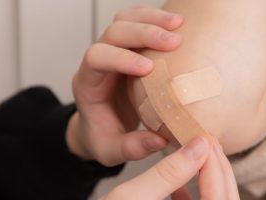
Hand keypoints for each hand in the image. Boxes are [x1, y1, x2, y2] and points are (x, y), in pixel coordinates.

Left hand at [66, 5, 182, 165]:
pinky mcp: (128, 50)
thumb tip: (159, 140)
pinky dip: (154, 19)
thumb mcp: (110, 150)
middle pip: (113, 32)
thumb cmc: (102, 135)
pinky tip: (174, 23)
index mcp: (87, 84)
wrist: (99, 126)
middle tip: (174, 41)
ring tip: (178, 24)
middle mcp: (97, 62)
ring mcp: (113, 51)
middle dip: (143, 33)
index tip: (148, 69)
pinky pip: (136, 24)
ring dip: (151, 19)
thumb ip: (131, 148)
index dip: (121, 59)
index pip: (96, 58)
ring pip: (124, 20)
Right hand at [100, 137, 239, 199]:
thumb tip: (199, 146)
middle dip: (218, 170)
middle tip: (208, 144)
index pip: (217, 199)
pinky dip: (191, 194)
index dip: (214, 167)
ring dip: (209, 179)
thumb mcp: (130, 197)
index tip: (205, 140)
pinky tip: (178, 183)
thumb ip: (167, 173)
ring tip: (198, 155)